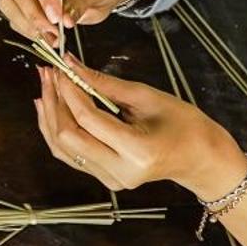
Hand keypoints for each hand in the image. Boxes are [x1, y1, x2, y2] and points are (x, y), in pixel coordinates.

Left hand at [34, 59, 244, 197]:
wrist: (200, 158)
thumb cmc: (183, 123)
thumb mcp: (146, 96)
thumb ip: (105, 83)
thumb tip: (71, 65)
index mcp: (137, 151)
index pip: (88, 119)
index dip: (68, 91)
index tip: (59, 67)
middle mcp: (120, 171)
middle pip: (68, 137)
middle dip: (54, 102)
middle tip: (48, 73)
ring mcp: (111, 180)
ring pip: (63, 149)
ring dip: (50, 115)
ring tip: (46, 86)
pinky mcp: (105, 179)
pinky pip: (71, 155)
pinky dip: (57, 130)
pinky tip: (52, 108)